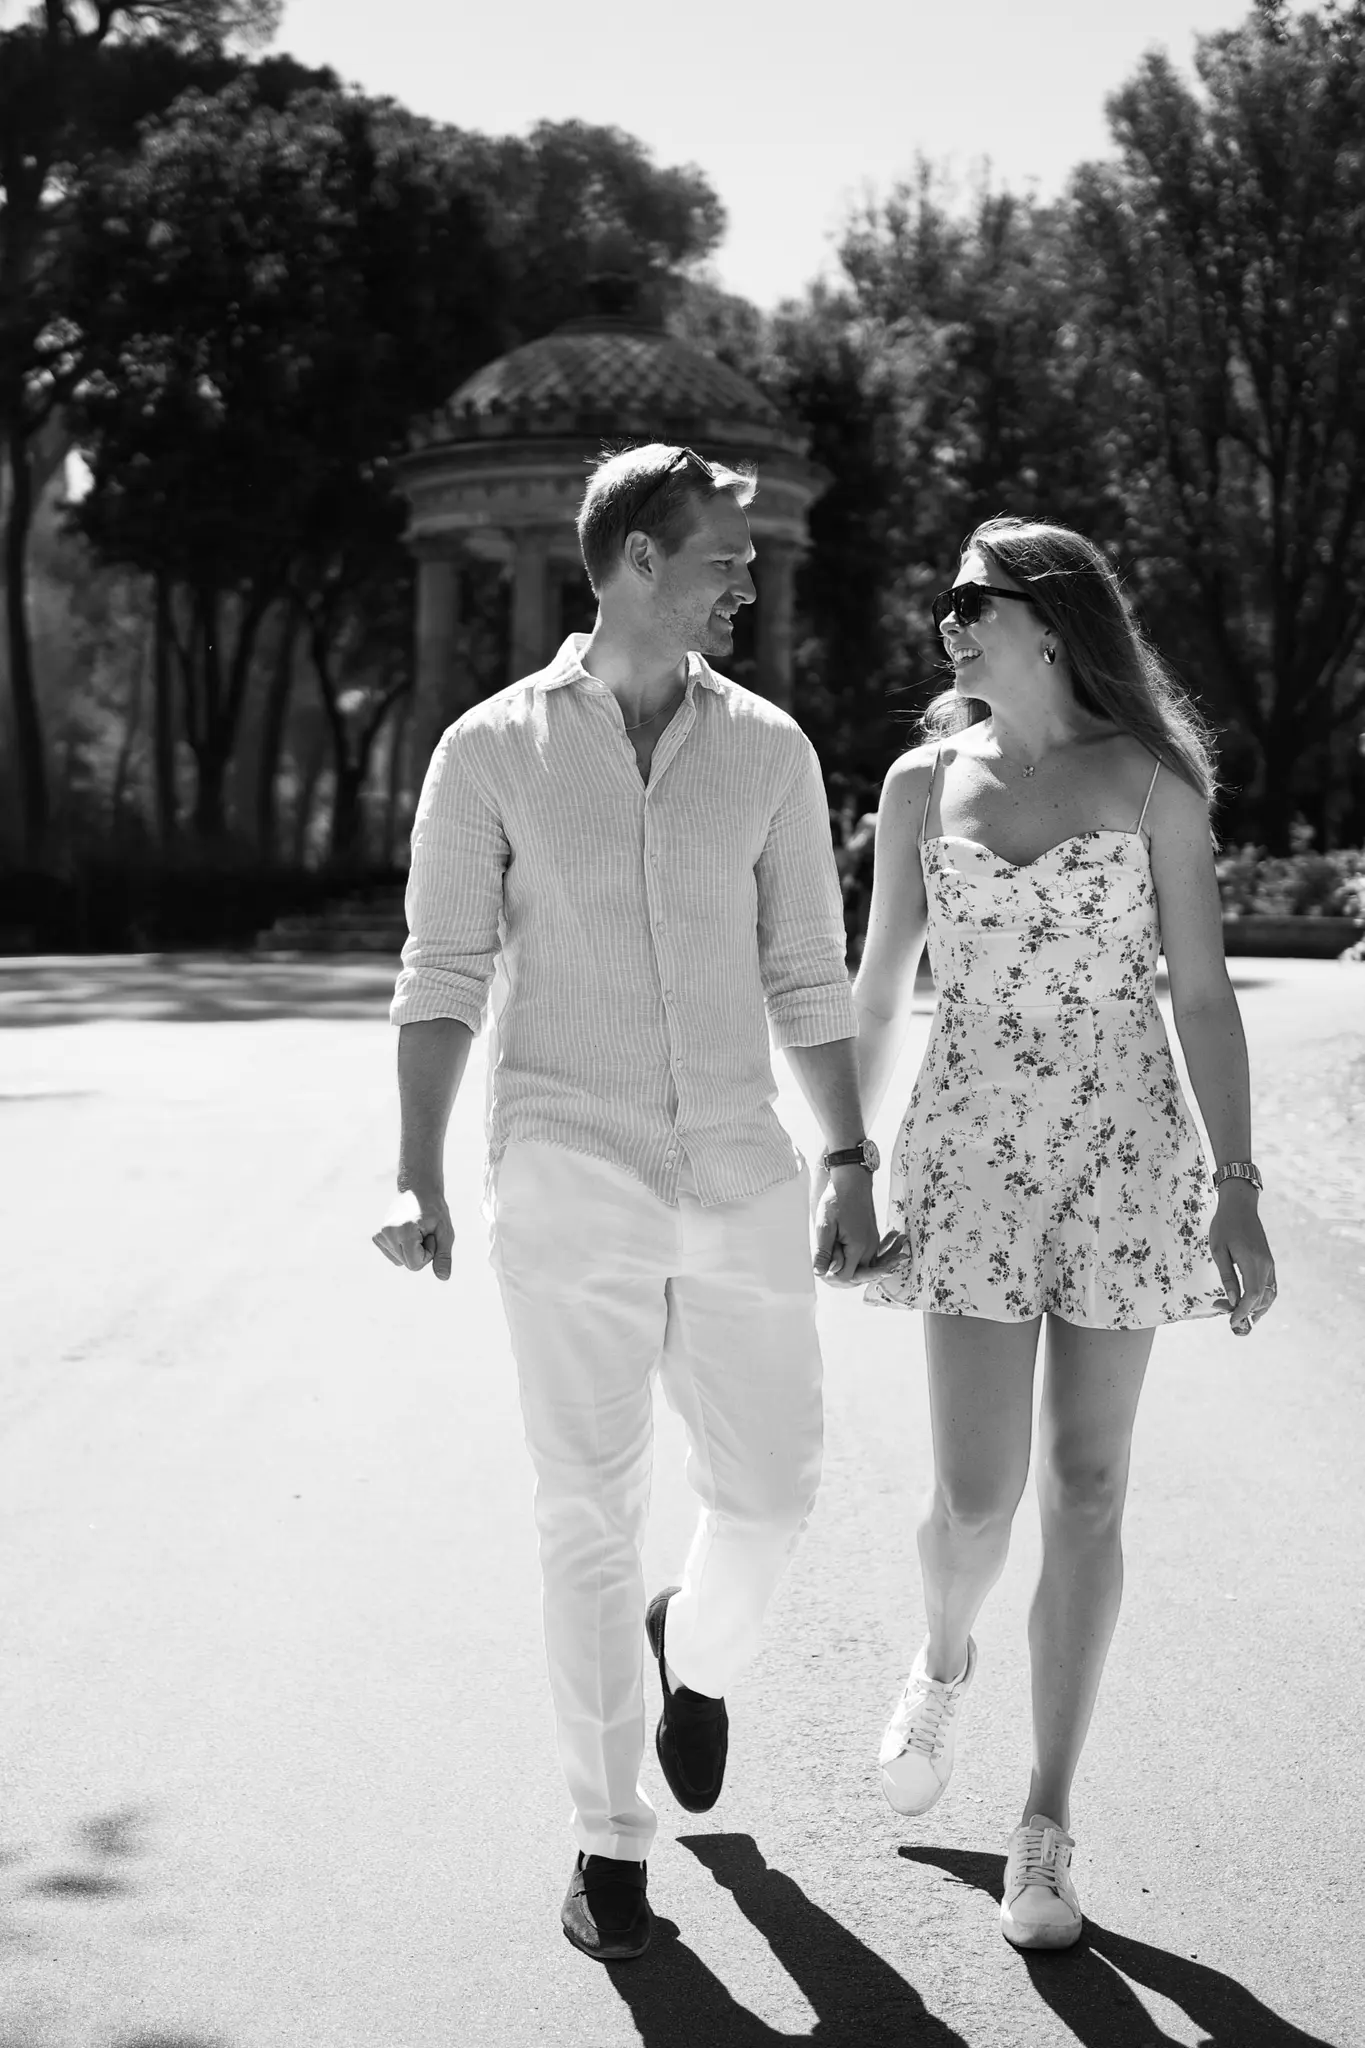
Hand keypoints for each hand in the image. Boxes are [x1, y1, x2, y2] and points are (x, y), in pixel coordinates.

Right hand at [372, 1183, 453, 1279]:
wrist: (418, 1190)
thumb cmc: (434, 1210)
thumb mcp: (445, 1231)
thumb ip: (444, 1255)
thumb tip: (443, 1277)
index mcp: (403, 1231)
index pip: (415, 1265)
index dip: (429, 1254)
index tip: (431, 1235)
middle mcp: (387, 1233)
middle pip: (408, 1264)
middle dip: (421, 1252)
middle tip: (424, 1231)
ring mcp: (380, 1235)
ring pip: (401, 1261)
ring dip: (412, 1250)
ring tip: (416, 1230)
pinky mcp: (378, 1237)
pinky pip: (394, 1256)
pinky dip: (403, 1249)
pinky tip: (406, 1232)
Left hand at [812, 1165, 907, 1287]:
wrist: (852, 1182)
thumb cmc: (837, 1200)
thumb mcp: (825, 1226)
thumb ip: (823, 1251)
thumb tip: (819, 1273)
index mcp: (858, 1248)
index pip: (846, 1277)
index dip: (831, 1276)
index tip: (821, 1266)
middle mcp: (870, 1249)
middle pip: (856, 1276)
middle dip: (840, 1274)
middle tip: (824, 1262)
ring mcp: (873, 1244)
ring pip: (863, 1269)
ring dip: (848, 1267)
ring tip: (832, 1253)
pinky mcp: (873, 1239)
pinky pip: (867, 1259)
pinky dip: (856, 1261)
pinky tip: (842, 1251)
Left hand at [1210, 1183, 1275, 1335]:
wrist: (1240, 1206)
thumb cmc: (1225, 1225)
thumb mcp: (1218, 1250)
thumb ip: (1227, 1276)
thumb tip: (1231, 1299)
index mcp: (1252, 1261)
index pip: (1252, 1295)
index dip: (1243, 1311)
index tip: (1231, 1322)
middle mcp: (1266, 1265)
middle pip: (1262, 1298)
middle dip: (1247, 1312)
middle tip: (1226, 1315)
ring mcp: (1270, 1263)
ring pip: (1270, 1295)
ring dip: (1257, 1309)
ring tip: (1240, 1316)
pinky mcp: (1269, 1262)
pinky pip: (1271, 1286)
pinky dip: (1263, 1299)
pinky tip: (1251, 1305)